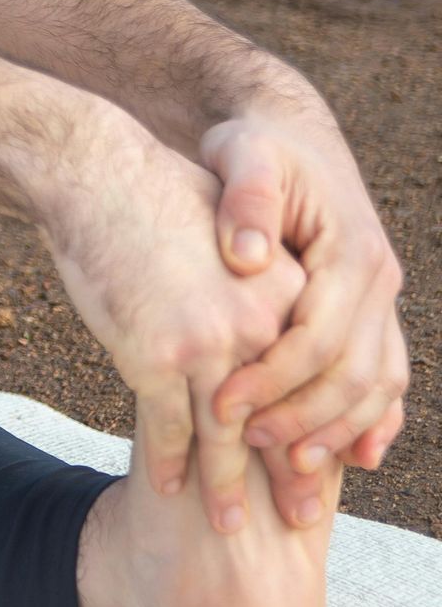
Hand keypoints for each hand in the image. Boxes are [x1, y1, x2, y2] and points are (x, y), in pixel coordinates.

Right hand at [37, 112, 307, 535]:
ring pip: (224, 436)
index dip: (316, 432)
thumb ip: (263, 287)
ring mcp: (208, 345)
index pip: (311, 382)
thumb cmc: (160, 200)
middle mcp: (260, 325)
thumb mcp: (236, 235)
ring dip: (225, 489)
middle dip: (285, 479)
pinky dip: (166, 462)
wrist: (98, 175)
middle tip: (296, 524)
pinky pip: (164, 427)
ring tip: (228, 527)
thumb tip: (274, 328)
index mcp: (288, 294)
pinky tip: (167, 487)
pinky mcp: (153, 357)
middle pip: (279, 419)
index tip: (319, 469)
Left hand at [202, 107, 407, 503]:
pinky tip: (354, 458)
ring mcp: (382, 301)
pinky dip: (374, 420)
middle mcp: (378, 279)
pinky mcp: (372, 315)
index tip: (220, 407)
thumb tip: (246, 255)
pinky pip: (386, 378)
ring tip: (292, 469)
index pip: (318, 335)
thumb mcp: (244, 155)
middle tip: (248, 449)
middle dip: (303, 418)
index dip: (272, 378)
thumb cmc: (256, 149)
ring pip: (377, 384)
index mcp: (350, 248)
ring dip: (338, 430)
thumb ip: (245, 199)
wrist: (289, 137)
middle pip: (354, 372)